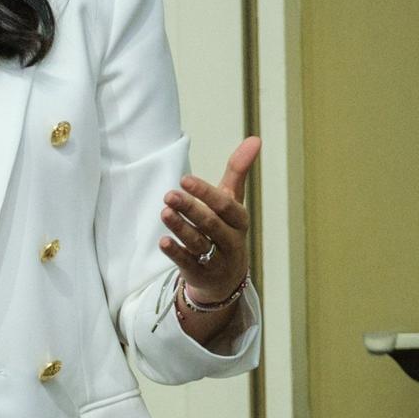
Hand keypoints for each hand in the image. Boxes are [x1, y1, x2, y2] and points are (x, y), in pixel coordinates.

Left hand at [158, 136, 258, 302]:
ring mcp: (216, 260)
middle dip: (191, 209)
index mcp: (239, 220)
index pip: (225, 205)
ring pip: (199, 243)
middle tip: (169, 195)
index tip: (185, 179)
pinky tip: (163, 241)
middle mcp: (230, 240)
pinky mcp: (200, 274)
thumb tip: (255, 139)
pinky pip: (188, 264)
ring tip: (164, 212)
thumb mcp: (233, 202)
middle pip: (211, 224)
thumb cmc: (226, 229)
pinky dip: (176, 252)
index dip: (206, 193)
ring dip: (181, 228)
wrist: (226, 279)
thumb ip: (238, 172)